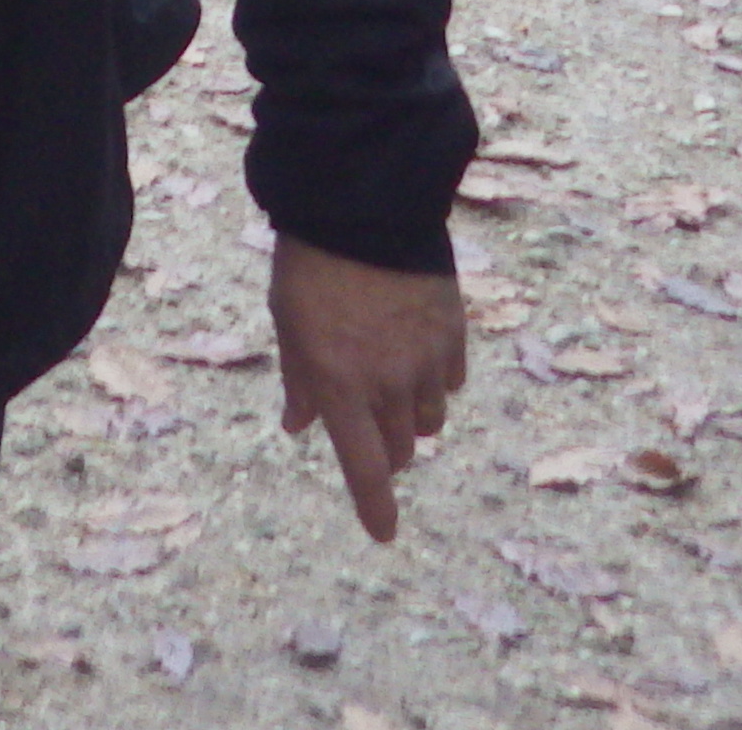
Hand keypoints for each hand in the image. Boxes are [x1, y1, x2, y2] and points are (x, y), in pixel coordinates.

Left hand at [269, 236, 469, 542]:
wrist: (363, 206)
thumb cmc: (310, 266)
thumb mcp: (288, 325)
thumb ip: (299, 381)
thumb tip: (298, 426)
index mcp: (339, 386)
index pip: (364, 467)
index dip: (375, 507)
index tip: (384, 534)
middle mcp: (388, 384)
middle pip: (400, 449)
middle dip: (385, 452)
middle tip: (370, 432)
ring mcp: (426, 360)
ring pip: (429, 420)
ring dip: (411, 417)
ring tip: (392, 385)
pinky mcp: (453, 334)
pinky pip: (451, 381)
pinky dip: (435, 380)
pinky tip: (418, 353)